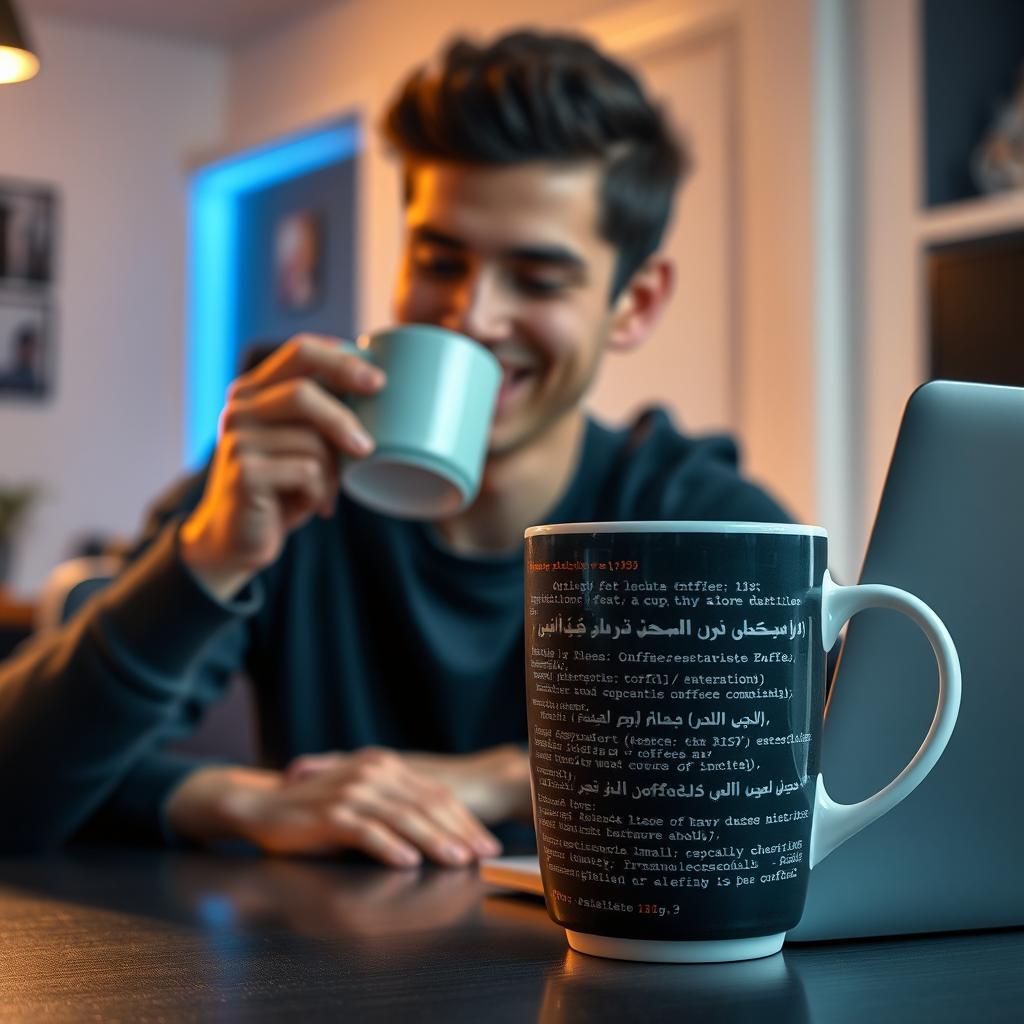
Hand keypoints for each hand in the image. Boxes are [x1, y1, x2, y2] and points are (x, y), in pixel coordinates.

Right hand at [165, 749, 502, 867]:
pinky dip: (390, 847)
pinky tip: (409, 863)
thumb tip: (439, 835)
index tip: (486, 842)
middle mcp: (372, 772)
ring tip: (458, 861)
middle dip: (460, 832)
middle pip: (426, 804)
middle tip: (483, 855)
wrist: (262, 804)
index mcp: (385, 765)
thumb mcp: (361, 798)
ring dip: (435, 841)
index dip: (464, 818)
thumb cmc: (316, 809)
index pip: (435, 793)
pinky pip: (367, 831)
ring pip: (403, 817)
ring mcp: (352, 791)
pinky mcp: (330, 813)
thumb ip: (394, 806)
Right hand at [180, 334, 384, 599]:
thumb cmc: (282, 485)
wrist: (236, 537)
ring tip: (327, 491)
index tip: (378, 381)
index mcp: (255, 389)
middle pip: (303, 392)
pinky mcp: (244, 472)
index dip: (342, 361)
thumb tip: (379, 390)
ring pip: (311, 440)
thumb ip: (323, 415)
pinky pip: (307, 472)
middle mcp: (240, 407)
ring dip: (332, 472)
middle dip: (344, 417)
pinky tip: (311, 505)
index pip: (301, 351)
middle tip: (367, 446)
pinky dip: (320, 492)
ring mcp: (237, 439)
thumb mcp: (303, 442)